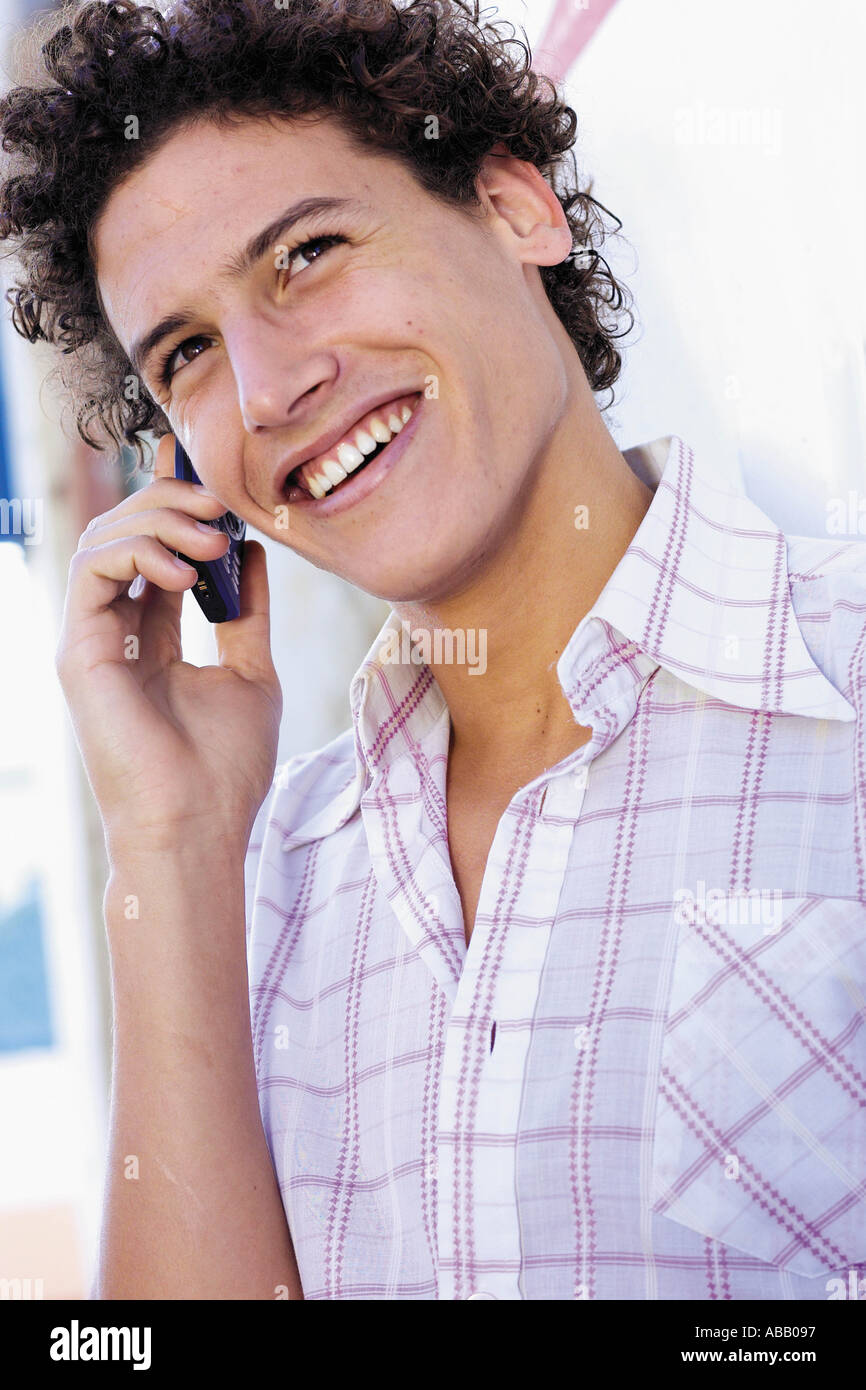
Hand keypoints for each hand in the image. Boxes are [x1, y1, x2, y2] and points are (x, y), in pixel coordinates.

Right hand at [55, 434, 281, 860]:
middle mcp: (115, 635)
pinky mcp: (79, 652)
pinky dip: (138, 552)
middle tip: (220, 505)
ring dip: (161, 523)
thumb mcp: (252, 674)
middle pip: (126, 536)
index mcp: (151, 641)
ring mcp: (92, 642)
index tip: (217, 482)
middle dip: (172, 505)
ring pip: (103, 541)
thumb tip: (252, 553)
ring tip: (213, 539)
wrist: (199, 829)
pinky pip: (92, 569)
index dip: (178, 509)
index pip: (155, 554)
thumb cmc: (225, 769)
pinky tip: (187, 574)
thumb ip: (247, 615)